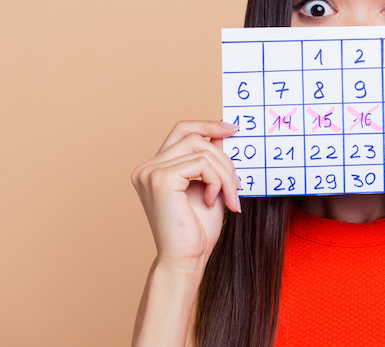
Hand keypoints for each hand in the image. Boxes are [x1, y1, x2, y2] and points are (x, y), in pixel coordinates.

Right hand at [131, 120, 240, 267]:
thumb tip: (223, 132)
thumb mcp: (210, 186)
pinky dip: (217, 181)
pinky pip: (201, 163)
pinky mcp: (160, 179)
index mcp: (154, 168)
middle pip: (194, 138)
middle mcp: (147, 167)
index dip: (207, 124)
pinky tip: (214, 201)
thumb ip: (211, 160)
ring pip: (202, 150)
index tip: (232, 129)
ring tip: (230, 197)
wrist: (187, 259)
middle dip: (224, 159)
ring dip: (225, 173)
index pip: (181, 131)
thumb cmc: (197, 230)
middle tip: (238, 185)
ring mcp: (150, 172)